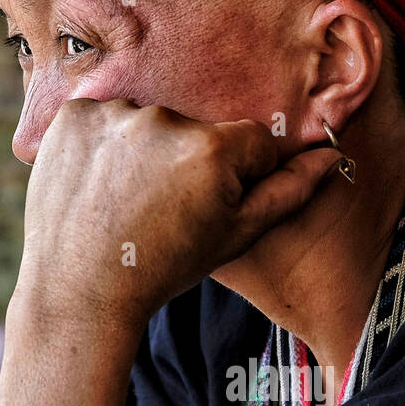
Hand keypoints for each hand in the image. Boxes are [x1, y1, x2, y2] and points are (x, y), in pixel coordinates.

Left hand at [12, 100, 339, 338]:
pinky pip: (103, 118)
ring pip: (148, 122)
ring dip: (142, 151)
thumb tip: (331, 157)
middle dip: (187, 162)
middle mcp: (165, 121)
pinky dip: (102, 145)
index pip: (250, 142)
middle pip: (196, 129)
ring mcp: (114, 115)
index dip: (234, 178)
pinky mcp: (73, 115)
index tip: (205, 208)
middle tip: (160, 210)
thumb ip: (288, 192)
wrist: (80, 290)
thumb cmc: (165, 267)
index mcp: (214, 150)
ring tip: (125, 201)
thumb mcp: (236, 236)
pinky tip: (96, 185)